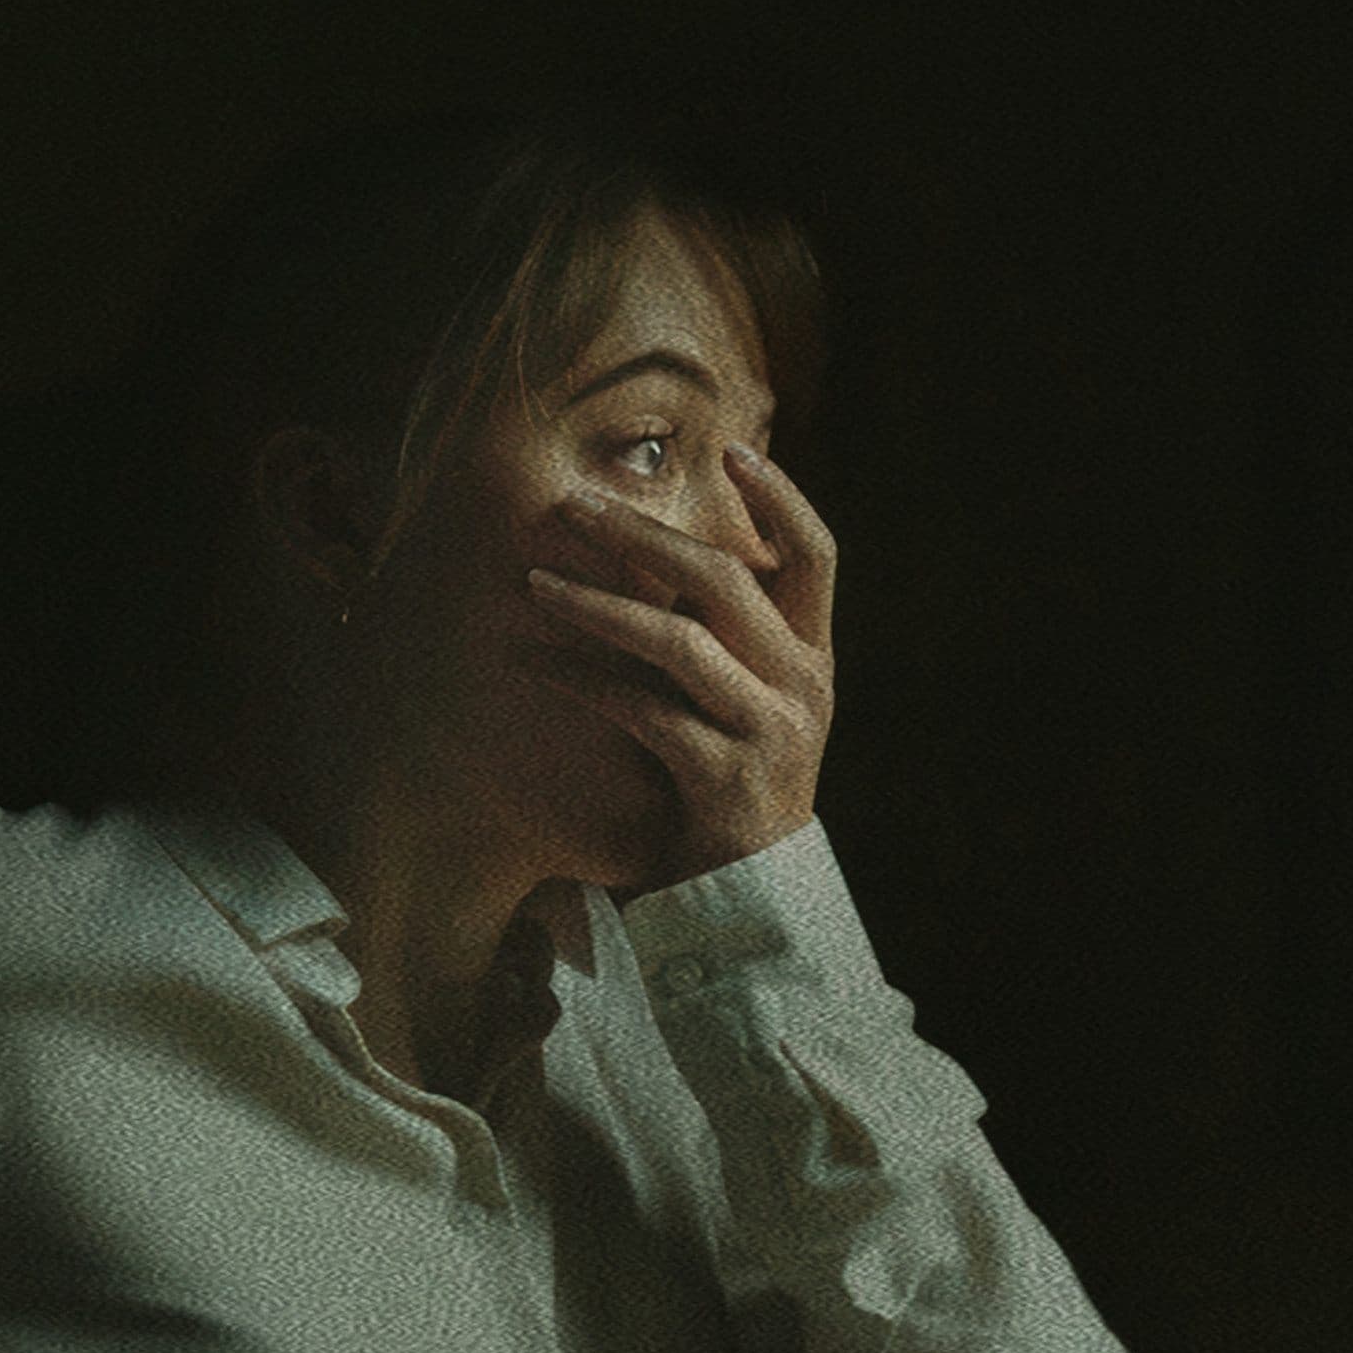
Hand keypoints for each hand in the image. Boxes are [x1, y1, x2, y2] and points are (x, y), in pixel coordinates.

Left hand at [524, 440, 837, 886]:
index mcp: (814, 660)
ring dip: (599, 604)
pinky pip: (643, 710)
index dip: (780, 498)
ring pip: (680, 640)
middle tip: (575, 506)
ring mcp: (769, 733)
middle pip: (730, 579)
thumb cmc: (730, 793)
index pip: (818, 556)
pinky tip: (534, 663)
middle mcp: (803, 687)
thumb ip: (725, 642)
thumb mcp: (748, 708)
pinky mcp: (723, 780)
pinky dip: (581, 680)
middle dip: (645, 533)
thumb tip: (659, 554)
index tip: (732, 449)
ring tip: (535, 583)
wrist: (752, 903)